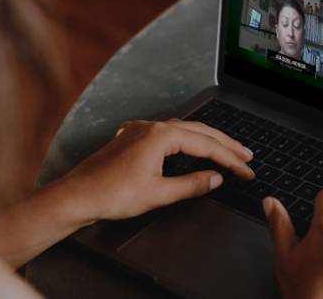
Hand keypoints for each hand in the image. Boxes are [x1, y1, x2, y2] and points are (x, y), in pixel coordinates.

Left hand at [60, 119, 254, 222]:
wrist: (77, 196)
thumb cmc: (111, 194)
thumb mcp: (159, 194)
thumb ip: (192, 184)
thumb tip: (214, 178)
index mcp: (161, 136)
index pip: (206, 145)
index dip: (230, 159)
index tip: (246, 170)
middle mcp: (151, 127)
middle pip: (198, 131)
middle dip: (224, 144)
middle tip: (246, 155)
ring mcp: (139, 131)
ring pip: (182, 130)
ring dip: (205, 140)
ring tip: (224, 149)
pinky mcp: (130, 139)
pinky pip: (165, 133)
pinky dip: (184, 139)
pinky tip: (186, 145)